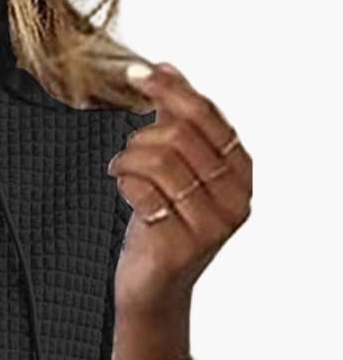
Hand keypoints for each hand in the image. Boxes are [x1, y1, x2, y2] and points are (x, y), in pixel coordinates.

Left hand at [105, 61, 251, 359]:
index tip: (140, 73)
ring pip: (160, 160)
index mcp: (240, 173)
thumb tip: (166, 69)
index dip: (173, 90)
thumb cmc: (162, 229)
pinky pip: (142, 191)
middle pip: (181, 136)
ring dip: (128, 158)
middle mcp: (235, 198)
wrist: (152, 289)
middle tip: (126, 153)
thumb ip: (176, 124)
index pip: (209, 117)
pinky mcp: (180, 244)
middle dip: (142, 136)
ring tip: (120, 170)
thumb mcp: (175, 173)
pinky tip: (122, 189)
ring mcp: (210, 224)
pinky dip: (124, 182)